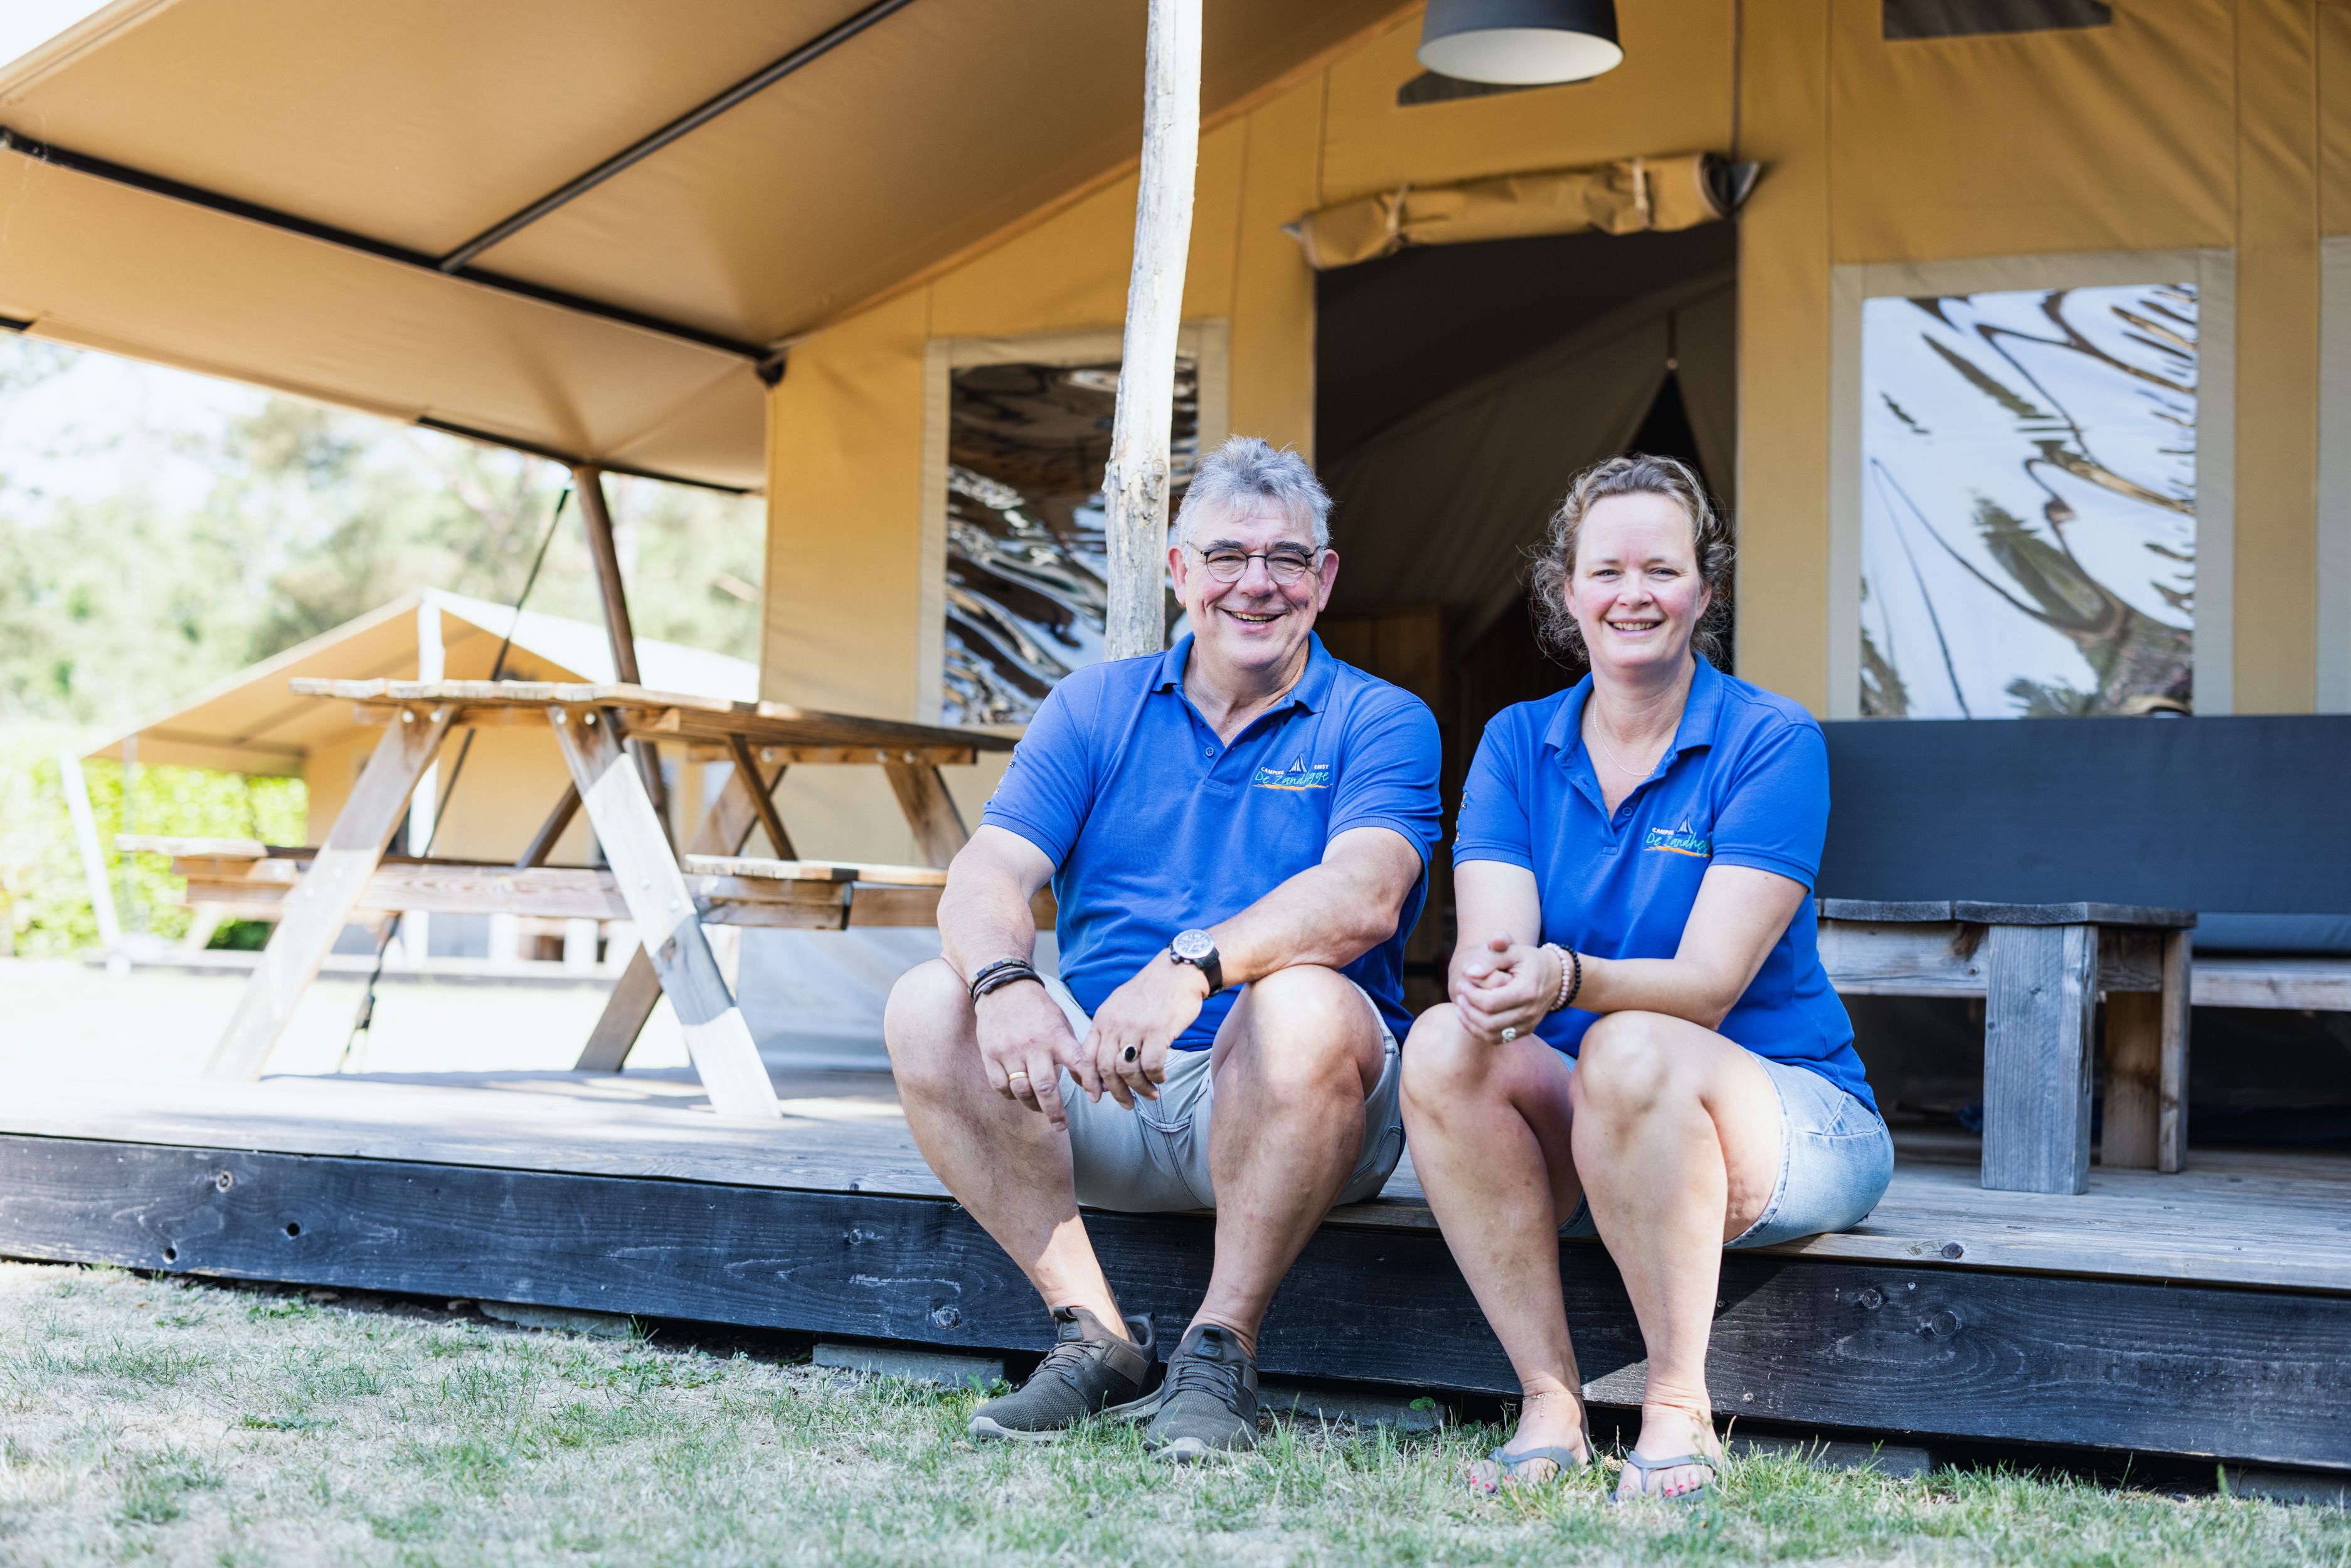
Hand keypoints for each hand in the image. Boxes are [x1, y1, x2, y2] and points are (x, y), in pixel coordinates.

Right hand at [974, 979, 1083, 1128]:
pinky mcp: (991, 1054)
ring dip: (1033, 1105)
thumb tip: (1085, 1080)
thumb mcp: (1061, 1023)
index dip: (1089, 1082)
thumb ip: (1072, 1050)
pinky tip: (1018, 1094)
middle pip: (1045, 1088)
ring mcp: (1010, 1051)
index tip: (1095, 1098)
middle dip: (1055, 1111)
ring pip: (1022, 1090)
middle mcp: (1033, 1045)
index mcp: (1055, 1035)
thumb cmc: (1037, 1008)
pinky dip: (1011, 1095)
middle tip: (1061, 1124)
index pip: (1077, 1061)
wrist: (1003, 989)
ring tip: (1040, 1108)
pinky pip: (1001, 1086)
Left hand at [1086, 953, 1211, 1108]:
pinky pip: (1151, 1064)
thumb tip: (1108, 1059)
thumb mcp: (1120, 1004)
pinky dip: (1155, 1077)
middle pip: (1105, 1068)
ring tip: (1150, 1093)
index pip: (1086, 1056)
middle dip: (1116, 1092)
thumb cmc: (1153, 990)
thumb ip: (1111, 1028)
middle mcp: (1115, 1024)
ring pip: (1127, 1070)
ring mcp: (1136, 1027)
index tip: (1096, 1096)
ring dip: (1139, 1088)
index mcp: (1103, 1018)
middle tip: (1126, 1104)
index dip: (1089, 1081)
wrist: (1179, 970)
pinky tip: (1162, 1078)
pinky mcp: (1158, 1031)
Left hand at [1452, 933, 1558, 1045]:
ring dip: (1470, 1022)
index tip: (1463, 982)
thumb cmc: (1528, 959)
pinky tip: (1469, 1016)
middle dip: (1468, 1009)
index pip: (1490, 1002)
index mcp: (1527, 990)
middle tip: (1460, 994)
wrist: (1554, 976)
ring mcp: (1528, 1025)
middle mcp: (1529, 1012)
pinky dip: (1479, 1031)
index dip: (1471, 995)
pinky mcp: (1524, 1031)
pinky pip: (1497, 1039)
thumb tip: (1469, 972)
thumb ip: (1490, 956)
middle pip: (1489, 1021)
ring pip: (1491, 1035)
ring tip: (1461, 1005)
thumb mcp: (1512, 949)